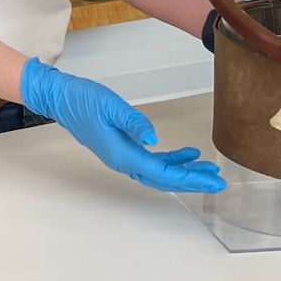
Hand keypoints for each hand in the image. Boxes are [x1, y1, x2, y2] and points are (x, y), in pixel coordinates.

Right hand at [20, 58, 223, 193]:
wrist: (61, 99)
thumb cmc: (83, 100)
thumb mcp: (111, 106)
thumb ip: (133, 123)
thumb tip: (153, 139)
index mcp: (123, 154)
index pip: (163, 172)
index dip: (190, 177)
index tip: (212, 179)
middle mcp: (124, 161)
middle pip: (164, 178)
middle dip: (192, 181)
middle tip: (218, 181)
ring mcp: (122, 157)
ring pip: (159, 172)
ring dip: (183, 172)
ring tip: (207, 168)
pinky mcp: (123, 148)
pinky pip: (151, 162)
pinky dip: (171, 160)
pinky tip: (186, 153)